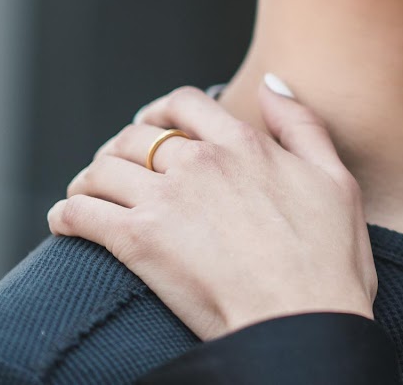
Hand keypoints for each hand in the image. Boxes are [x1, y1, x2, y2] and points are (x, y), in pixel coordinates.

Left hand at [48, 79, 377, 340]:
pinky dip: (67, 215)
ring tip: (89, 194)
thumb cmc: (329, 259)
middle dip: (121, 147)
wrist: (302, 319)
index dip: (162, 110)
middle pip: (137, 136)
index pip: (186, 103)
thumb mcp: (335, 178)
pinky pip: (82, 214)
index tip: (152, 125)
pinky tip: (68, 223)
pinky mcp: (138, 241)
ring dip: (89, 180)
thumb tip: (272, 83)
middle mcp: (201, 162)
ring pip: (103, 170)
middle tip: (118, 167)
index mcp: (245, 144)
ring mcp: (166, 199)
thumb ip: (302, 125)